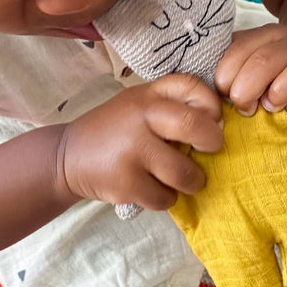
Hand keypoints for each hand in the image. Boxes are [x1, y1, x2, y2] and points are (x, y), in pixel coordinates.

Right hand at [58, 74, 222, 209]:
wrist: (67, 157)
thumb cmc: (115, 130)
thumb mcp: (138, 104)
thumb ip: (172, 105)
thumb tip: (218, 123)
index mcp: (148, 95)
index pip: (194, 88)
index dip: (213, 107)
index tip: (211, 122)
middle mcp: (140, 118)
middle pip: (195, 127)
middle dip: (213, 143)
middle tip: (209, 151)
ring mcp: (133, 152)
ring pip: (184, 173)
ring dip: (191, 181)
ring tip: (181, 178)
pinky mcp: (127, 183)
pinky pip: (165, 198)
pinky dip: (165, 198)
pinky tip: (152, 189)